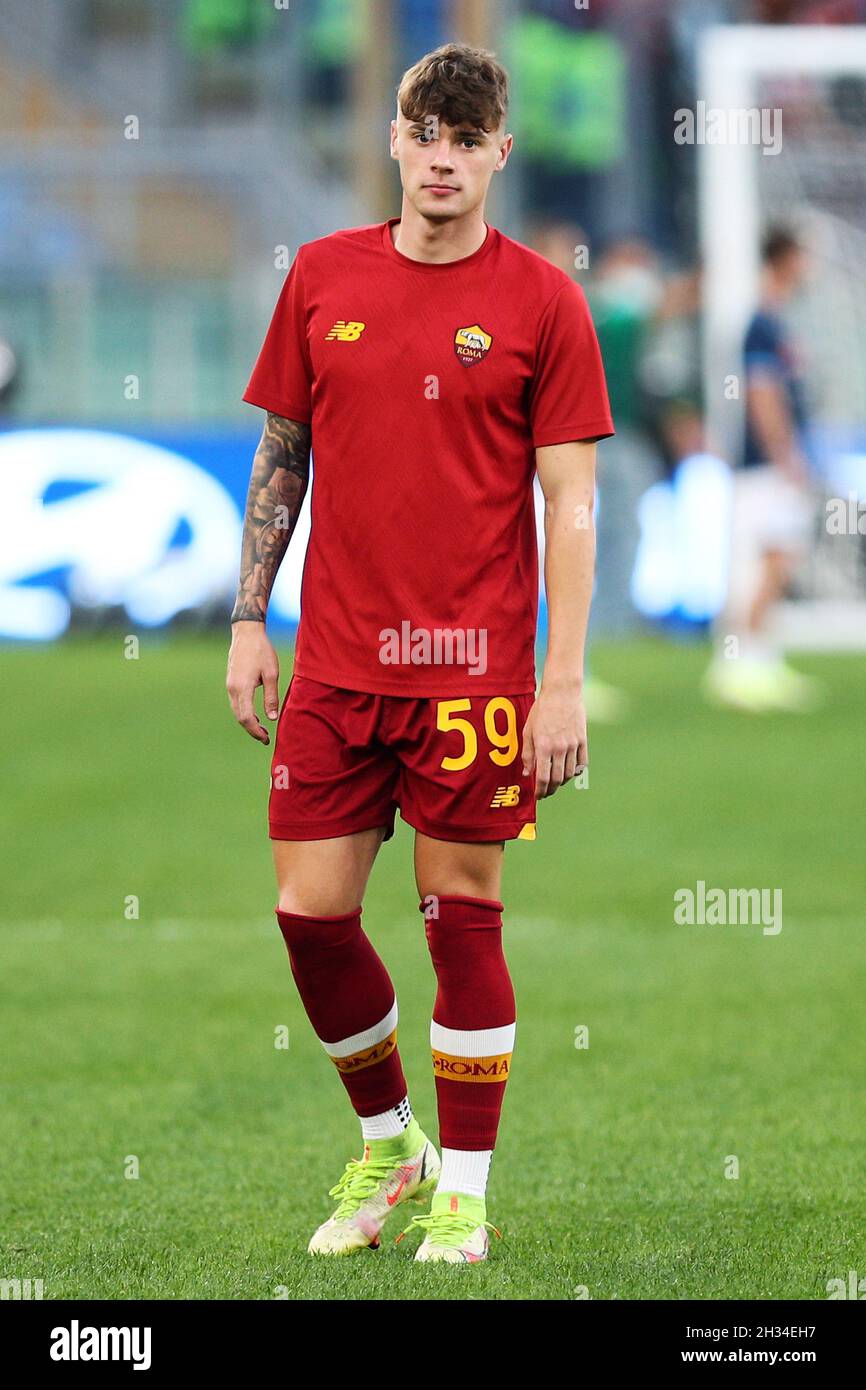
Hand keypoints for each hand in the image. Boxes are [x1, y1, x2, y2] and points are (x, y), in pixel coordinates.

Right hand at [226, 621, 279, 744]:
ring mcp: (229, 685)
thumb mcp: (271, 674)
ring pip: (236, 711)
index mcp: (243, 688)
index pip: (247, 718)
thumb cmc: (262, 651)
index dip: (256, 732)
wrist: (246, 632)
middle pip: (240, 718)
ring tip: (262, 728)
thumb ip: (271, 697)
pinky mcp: (230, 681)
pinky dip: (244, 712)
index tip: (266, 739)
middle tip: (266, 738)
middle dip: (252, 730)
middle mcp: (233, 689)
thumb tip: (272, 718)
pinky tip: (254, 714)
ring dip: (248, 722)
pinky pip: (235, 703)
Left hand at [521, 683, 586, 798]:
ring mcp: (573, 745)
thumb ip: (528, 753)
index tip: (537, 796)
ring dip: (562, 782)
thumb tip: (527, 773)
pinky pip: (582, 763)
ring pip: (570, 773)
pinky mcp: (583, 740)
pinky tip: (570, 773)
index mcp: (543, 746)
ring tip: (556, 783)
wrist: (562, 693)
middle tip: (545, 793)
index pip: (543, 777)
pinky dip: (576, 772)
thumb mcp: (528, 730)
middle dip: (550, 790)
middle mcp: (559, 748)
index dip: (540, 790)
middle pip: (557, 779)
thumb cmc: (542, 710)